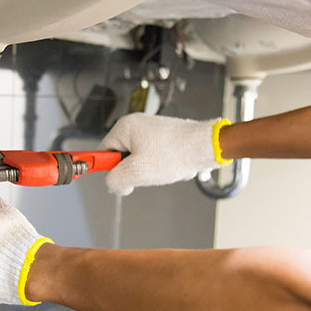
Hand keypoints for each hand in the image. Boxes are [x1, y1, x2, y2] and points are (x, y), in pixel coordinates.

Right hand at [99, 113, 223, 194]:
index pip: (103, 152)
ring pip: (139, 161)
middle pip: (121, 158)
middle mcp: (137, 125)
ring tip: (163, 169)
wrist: (206, 147)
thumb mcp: (137, 172)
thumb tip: (112, 184)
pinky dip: (162, 167)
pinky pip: (154, 160)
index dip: (108, 169)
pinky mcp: (164, 139)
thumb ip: (115, 180)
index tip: (114, 178)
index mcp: (125, 127)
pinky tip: (172, 166)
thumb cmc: (176, 153)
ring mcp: (151, 132)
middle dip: (134, 171)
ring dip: (150, 171)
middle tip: (146, 174)